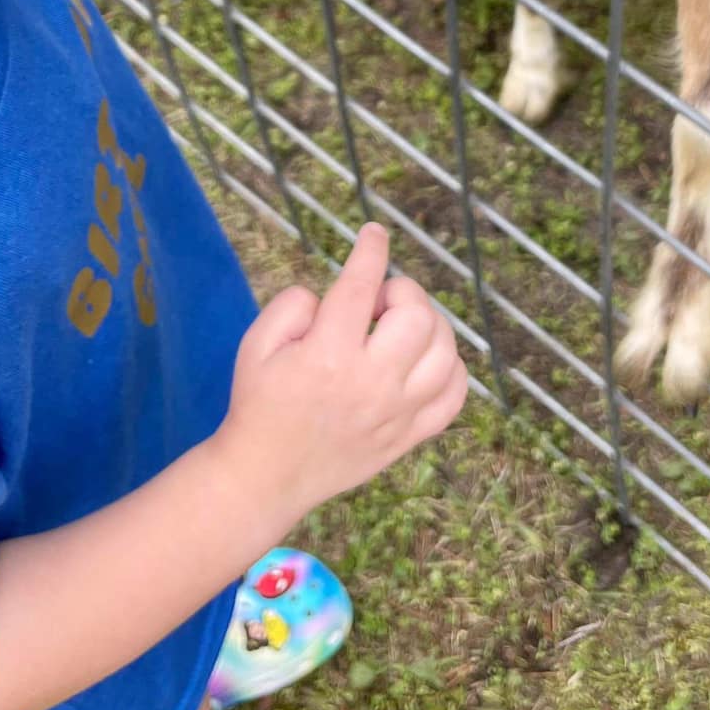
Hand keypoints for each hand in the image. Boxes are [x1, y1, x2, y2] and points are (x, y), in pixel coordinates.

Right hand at [214, 224, 468, 528]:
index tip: (374, 232)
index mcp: (327, 355)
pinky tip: (424, 359)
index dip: (371, 249)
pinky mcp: (409, 437)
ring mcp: (397, 413)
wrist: (267, 476)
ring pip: (444, 351)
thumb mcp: (255, 344)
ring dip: (427, 325)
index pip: (361, 286)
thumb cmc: (260, 404)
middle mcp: (370, 383)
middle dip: (400, 292)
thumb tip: (332, 296)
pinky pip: (454, 395)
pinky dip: (448, 367)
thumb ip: (292, 306)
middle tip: (375, 304)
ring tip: (398, 329)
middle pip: (416, 315)